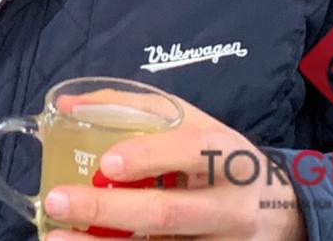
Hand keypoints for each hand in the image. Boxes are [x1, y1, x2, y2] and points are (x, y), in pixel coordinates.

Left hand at [41, 95, 306, 239]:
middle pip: (168, 213)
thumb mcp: (192, 124)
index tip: (107, 163)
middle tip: (58, 200)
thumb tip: (67, 105)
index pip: (192, 153)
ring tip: (56, 239)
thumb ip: (134, 109)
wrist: (277, 210)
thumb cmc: (218, 159)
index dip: (149, 157)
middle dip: (107, 210)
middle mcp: (230, 207)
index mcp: (227, 157)